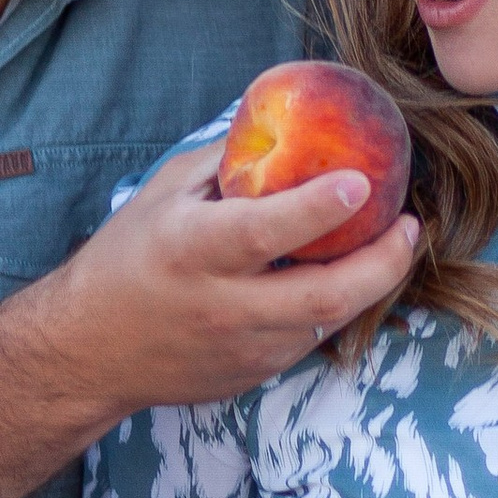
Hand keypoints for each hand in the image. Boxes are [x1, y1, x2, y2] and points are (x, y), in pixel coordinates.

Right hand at [23, 141, 423, 421]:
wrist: (88, 349)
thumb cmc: (126, 257)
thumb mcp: (165, 193)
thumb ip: (229, 162)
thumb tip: (289, 124)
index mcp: (192, 249)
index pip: (264, 230)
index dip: (318, 207)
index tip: (363, 182)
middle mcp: (221, 304)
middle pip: (324, 294)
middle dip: (383, 261)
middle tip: (410, 225)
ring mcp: (242, 348)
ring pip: (328, 320)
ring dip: (368, 283)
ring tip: (389, 245)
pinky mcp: (253, 373)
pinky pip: (310, 338)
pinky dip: (332, 306)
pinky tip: (342, 277)